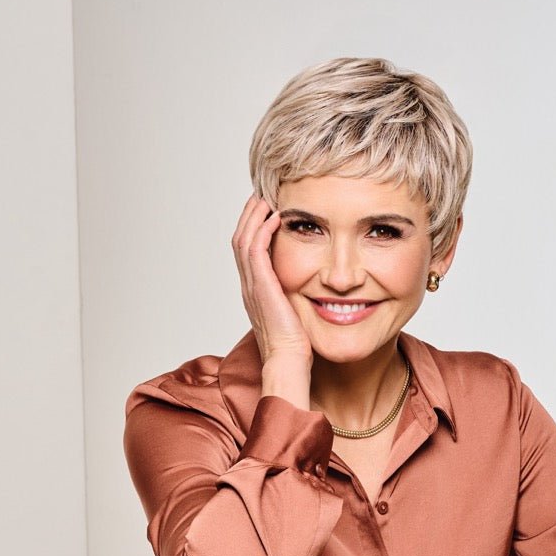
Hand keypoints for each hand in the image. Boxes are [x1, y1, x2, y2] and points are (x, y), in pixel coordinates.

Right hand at [231, 192, 312, 366]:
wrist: (287, 360)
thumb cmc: (296, 344)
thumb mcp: (295, 312)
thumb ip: (297, 295)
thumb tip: (315, 285)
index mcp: (255, 290)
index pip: (248, 250)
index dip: (254, 227)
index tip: (267, 209)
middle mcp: (249, 285)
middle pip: (240, 239)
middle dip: (250, 215)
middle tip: (263, 195)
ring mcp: (252, 285)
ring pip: (243, 239)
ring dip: (254, 216)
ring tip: (266, 197)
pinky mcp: (260, 286)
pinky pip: (255, 249)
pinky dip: (263, 229)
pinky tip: (278, 216)